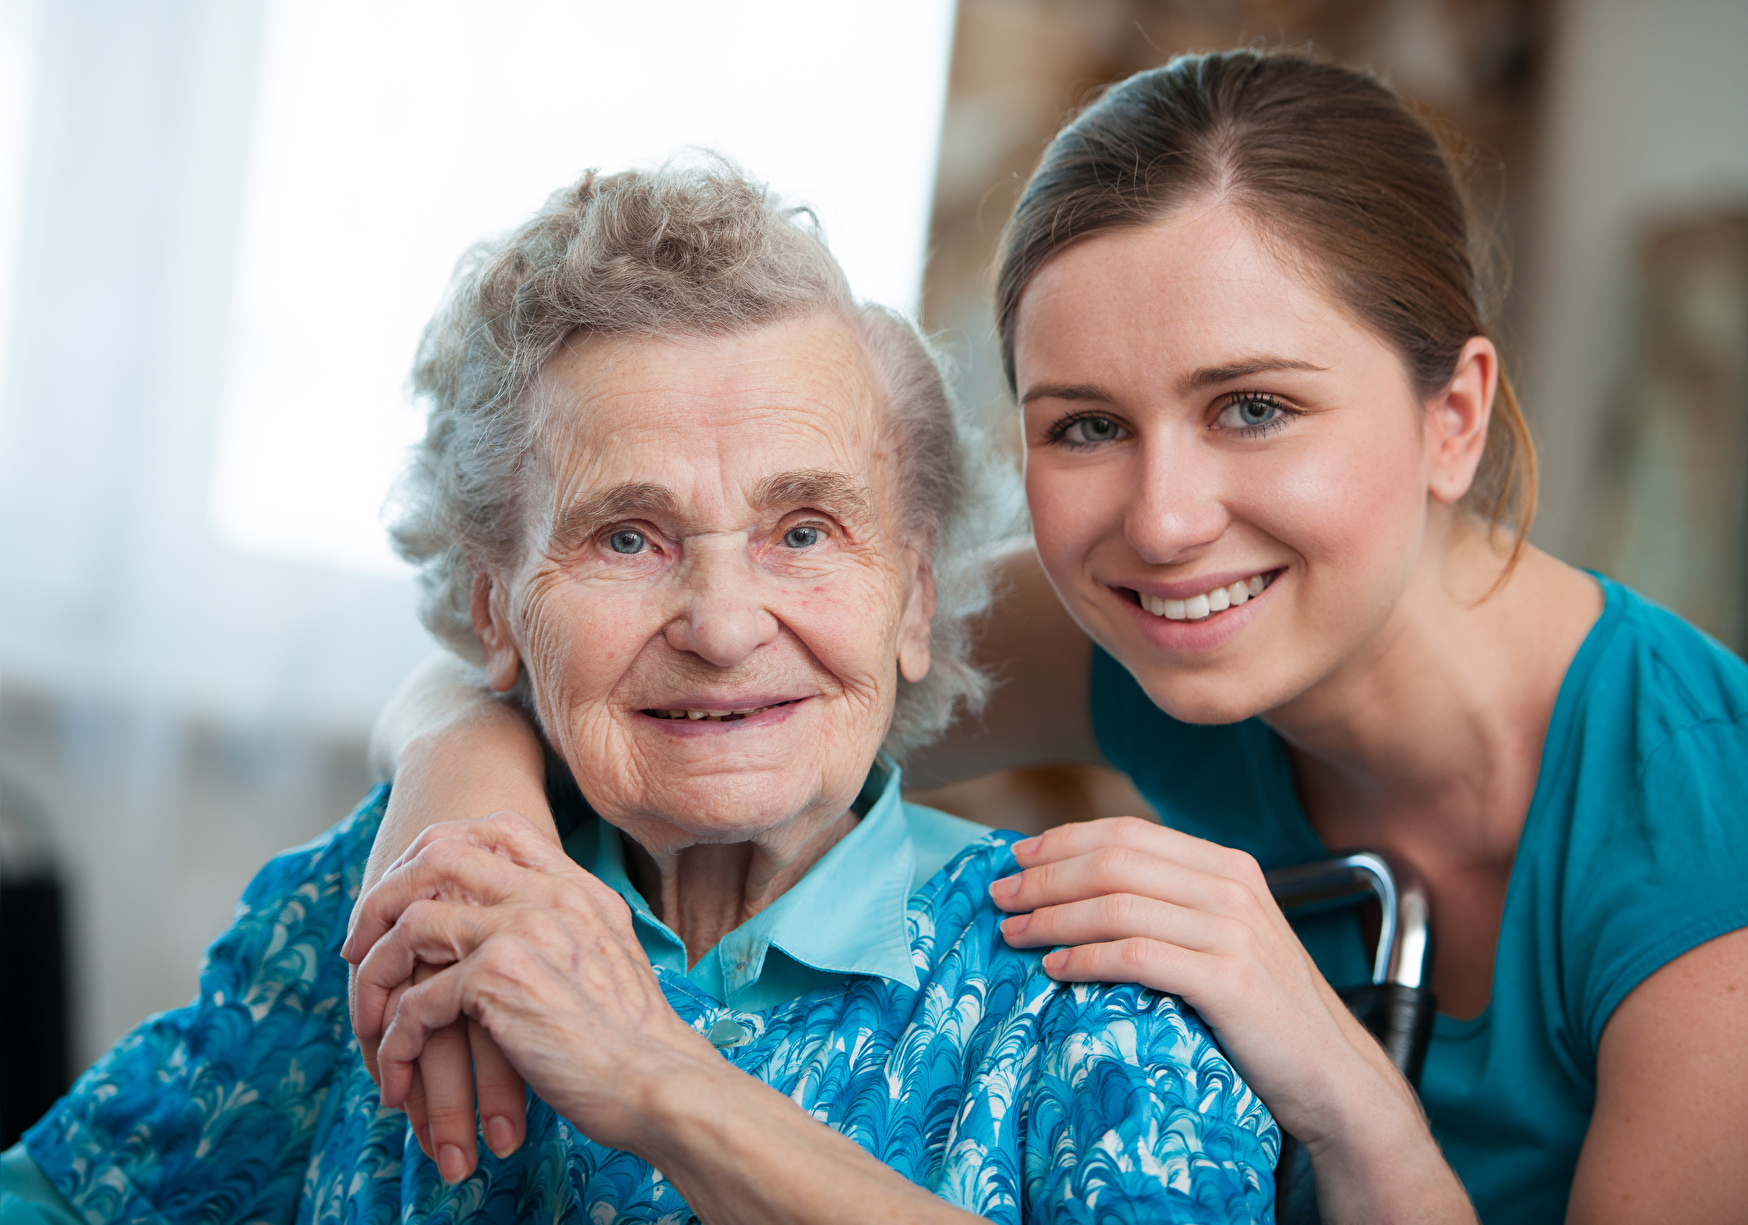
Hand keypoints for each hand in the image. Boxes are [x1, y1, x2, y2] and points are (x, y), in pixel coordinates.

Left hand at [343, 813, 722, 1171]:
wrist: (660, 1082)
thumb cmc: (636, 1041)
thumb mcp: (611, 959)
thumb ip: (569, 931)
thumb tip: (519, 940)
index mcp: (578, 887)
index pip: (499, 828)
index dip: (438, 851)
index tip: (410, 895)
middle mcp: (548, 895)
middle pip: (437, 857)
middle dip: (383, 901)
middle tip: (359, 950)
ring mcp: (521, 931)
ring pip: (410, 927)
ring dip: (376, 979)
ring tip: (370, 1024)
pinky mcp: (498, 980)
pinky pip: (416, 1002)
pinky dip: (395, 1042)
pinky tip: (397, 1074)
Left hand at [990, 817, 1473, 1222]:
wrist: (1333, 1075)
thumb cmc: (1262, 1012)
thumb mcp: (1222, 938)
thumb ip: (1170, 904)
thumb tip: (1081, 886)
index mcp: (1226, 866)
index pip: (1127, 832)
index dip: (1063, 841)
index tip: (1016, 858)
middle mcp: (1231, 888)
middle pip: (1113, 861)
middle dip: (1045, 876)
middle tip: (1000, 897)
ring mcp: (1233, 932)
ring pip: (1117, 904)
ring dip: (1053, 917)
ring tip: (1014, 935)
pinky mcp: (1228, 980)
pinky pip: (1136, 955)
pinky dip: (1085, 959)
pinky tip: (1056, 970)